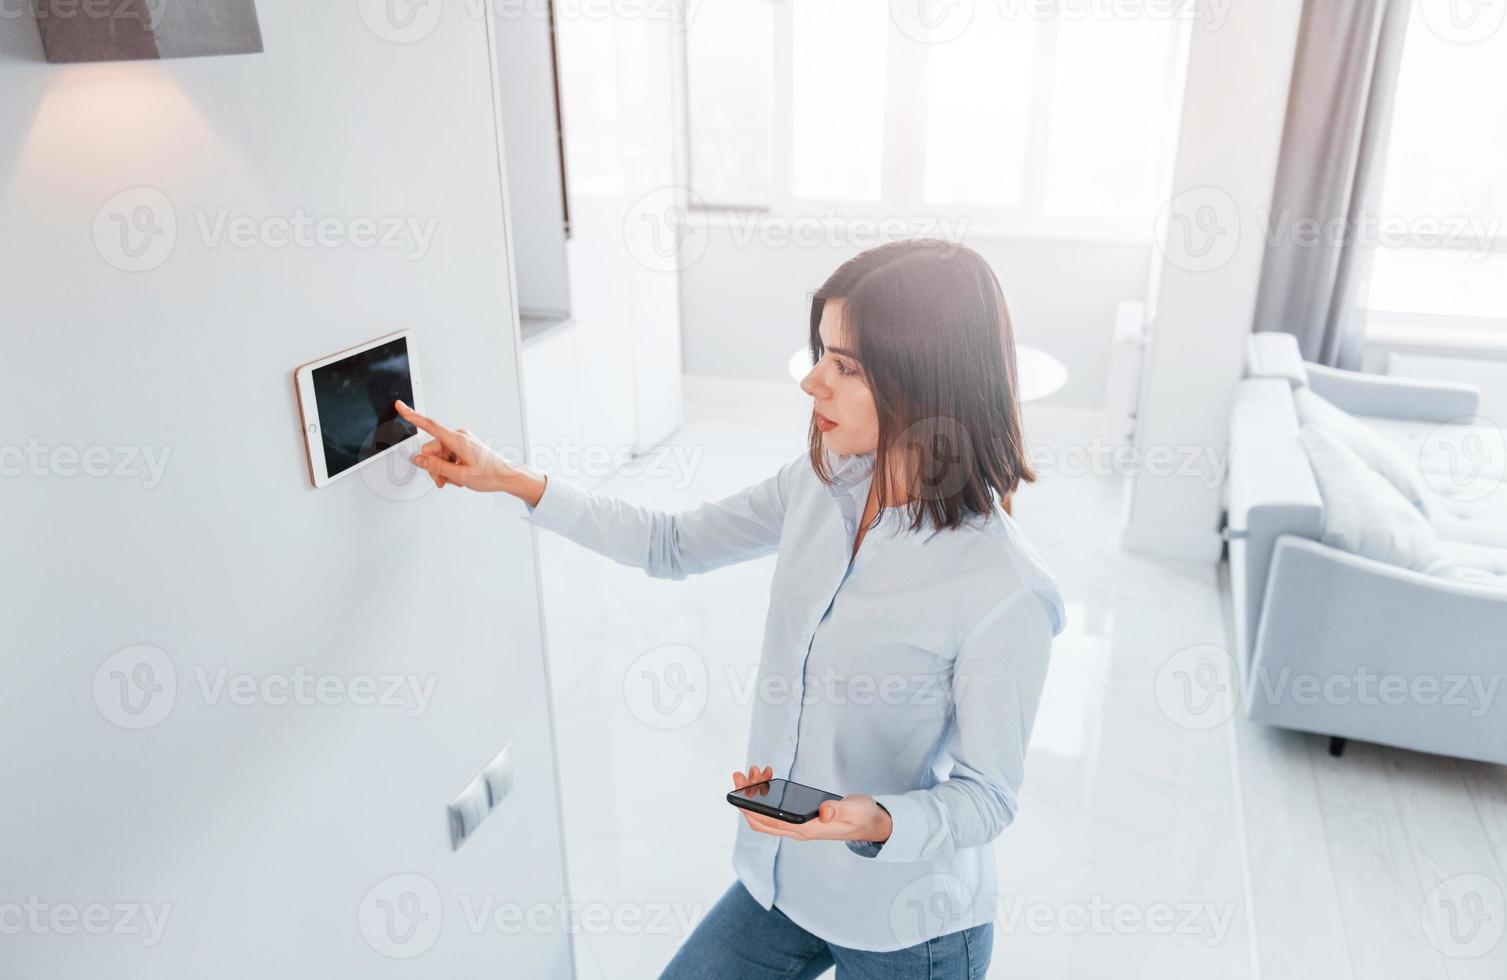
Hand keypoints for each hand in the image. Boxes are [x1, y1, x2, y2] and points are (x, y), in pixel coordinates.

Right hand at [394, 400, 544, 503]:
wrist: (507, 476)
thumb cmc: (490, 475)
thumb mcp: (460, 476)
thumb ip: (436, 467)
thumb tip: (418, 460)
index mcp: (458, 440)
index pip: (430, 425)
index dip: (412, 416)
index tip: (399, 406)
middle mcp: (458, 436)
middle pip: (431, 450)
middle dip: (434, 467)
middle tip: (443, 482)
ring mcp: (461, 440)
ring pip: (438, 455)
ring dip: (442, 469)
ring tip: (455, 480)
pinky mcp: (462, 445)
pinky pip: (447, 455)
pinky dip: (449, 467)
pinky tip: (458, 475)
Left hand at [731, 767, 891, 844]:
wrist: (870, 823)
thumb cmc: (861, 817)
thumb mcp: (853, 810)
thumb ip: (838, 810)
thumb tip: (822, 811)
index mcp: (804, 829)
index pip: (765, 823)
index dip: (748, 807)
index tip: (741, 785)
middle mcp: (796, 830)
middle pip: (760, 818)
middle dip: (746, 796)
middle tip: (742, 773)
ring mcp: (797, 824)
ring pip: (765, 812)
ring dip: (756, 791)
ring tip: (757, 770)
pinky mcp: (800, 817)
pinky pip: (775, 807)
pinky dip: (767, 791)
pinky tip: (770, 775)